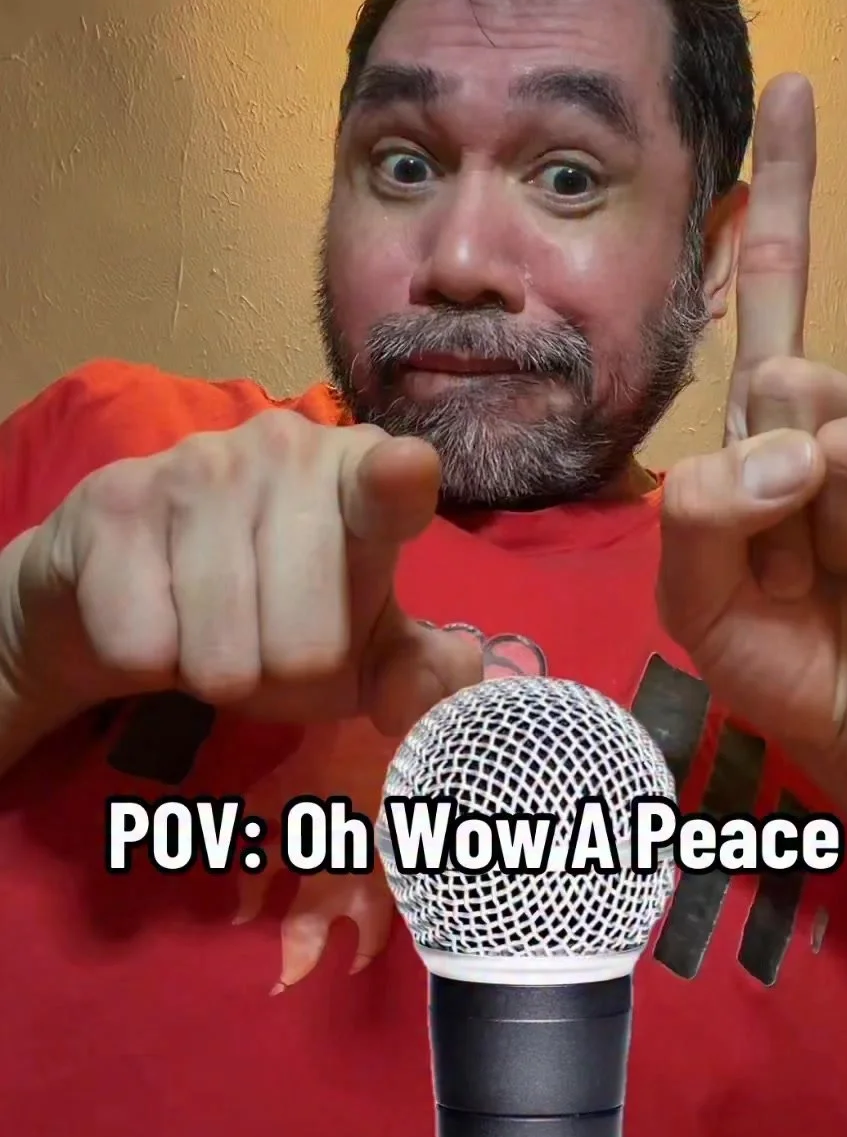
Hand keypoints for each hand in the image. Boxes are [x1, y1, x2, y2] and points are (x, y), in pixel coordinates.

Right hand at [0, 412, 479, 749]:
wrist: (130, 595)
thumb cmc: (271, 615)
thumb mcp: (358, 652)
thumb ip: (416, 673)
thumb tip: (443, 687)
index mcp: (361, 475)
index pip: (392, 482)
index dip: (397, 483)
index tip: (402, 476)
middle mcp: (285, 449)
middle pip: (306, 643)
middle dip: (285, 679)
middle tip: (268, 650)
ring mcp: (195, 465)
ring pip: (221, 653)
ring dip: (217, 676)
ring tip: (211, 639)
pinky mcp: (113, 501)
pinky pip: (141, 643)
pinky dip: (148, 663)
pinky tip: (151, 620)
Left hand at [658, 73, 846, 808]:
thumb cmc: (779, 652)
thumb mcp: (695, 594)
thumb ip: (701, 514)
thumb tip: (790, 448)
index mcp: (773, 423)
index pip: (775, 288)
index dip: (787, 189)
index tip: (790, 86)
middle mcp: (845, 416)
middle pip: (795, 381)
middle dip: (775, 494)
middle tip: (790, 564)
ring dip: (834, 543)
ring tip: (844, 584)